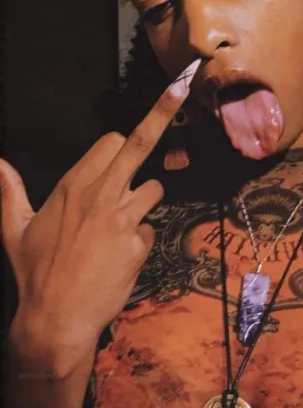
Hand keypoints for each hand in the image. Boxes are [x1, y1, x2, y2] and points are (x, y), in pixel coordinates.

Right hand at [0, 58, 200, 366]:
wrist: (56, 320)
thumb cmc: (35, 272)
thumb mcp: (15, 228)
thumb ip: (10, 191)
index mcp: (73, 185)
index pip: (110, 141)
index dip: (115, 147)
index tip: (119, 149)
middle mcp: (101, 194)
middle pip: (139, 142)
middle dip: (162, 114)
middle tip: (181, 88)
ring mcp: (124, 218)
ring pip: (154, 187)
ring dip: (143, 201)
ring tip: (118, 227)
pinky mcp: (140, 244)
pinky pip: (150, 229)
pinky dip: (138, 239)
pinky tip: (118, 258)